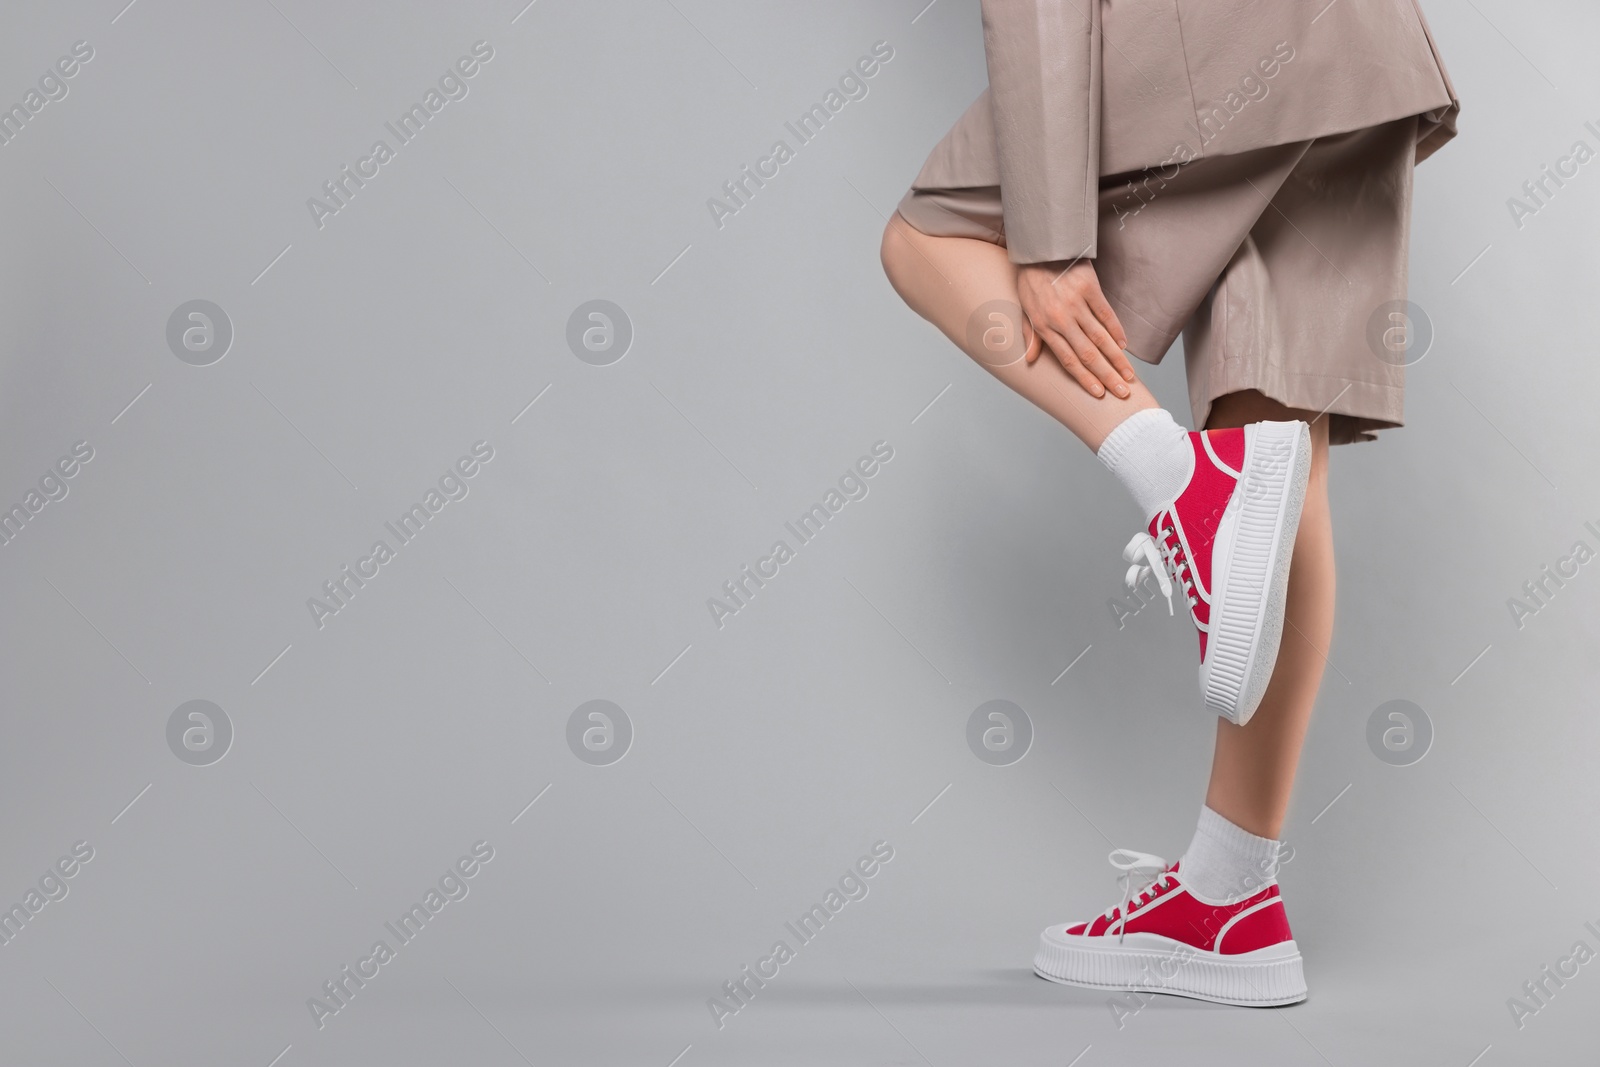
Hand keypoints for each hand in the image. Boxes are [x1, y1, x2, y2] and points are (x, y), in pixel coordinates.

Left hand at [1016, 259, 1134, 398]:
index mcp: (1045, 326)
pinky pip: (1106, 315)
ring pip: (1100, 338)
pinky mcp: (1090, 288)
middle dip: (1106, 376)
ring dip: (1116, 359)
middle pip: (1088, 354)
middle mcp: (1062, 319)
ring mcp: (1077, 304)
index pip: (1068, 360)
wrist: (1040, 247)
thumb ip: (1031, 335)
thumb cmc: (1030, 279)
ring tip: (1129, 375)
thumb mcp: (1024, 308)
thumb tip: (1029, 360)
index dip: (1085, 379)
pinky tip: (1124, 347)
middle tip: (1122, 392)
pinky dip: (1116, 331)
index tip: (1099, 393)